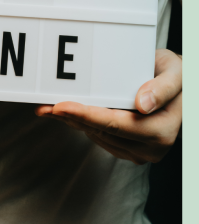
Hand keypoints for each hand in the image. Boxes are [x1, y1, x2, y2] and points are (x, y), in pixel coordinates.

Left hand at [35, 49, 181, 164]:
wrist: (180, 88)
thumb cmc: (177, 76)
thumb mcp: (176, 73)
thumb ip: (162, 87)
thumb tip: (142, 105)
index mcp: (161, 130)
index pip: (115, 124)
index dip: (85, 115)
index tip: (60, 106)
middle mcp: (150, 147)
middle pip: (99, 131)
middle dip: (69, 118)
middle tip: (43, 106)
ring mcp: (137, 151)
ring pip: (94, 135)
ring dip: (70, 121)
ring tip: (48, 106)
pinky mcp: (126, 148)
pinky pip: (97, 136)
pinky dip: (79, 123)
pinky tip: (64, 113)